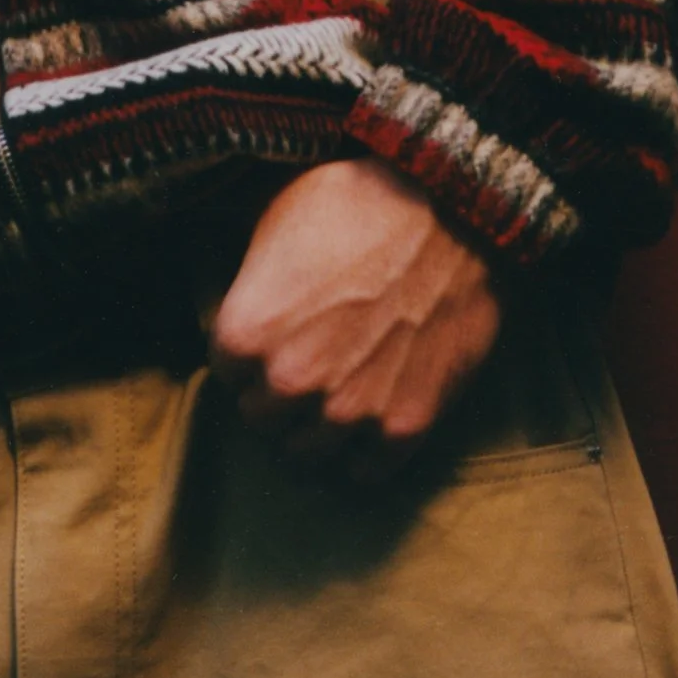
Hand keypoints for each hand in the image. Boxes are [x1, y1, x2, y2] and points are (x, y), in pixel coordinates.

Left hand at [206, 155, 503, 480]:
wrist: (452, 209)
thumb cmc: (361, 204)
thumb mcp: (279, 219)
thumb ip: (252, 284)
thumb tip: (248, 308)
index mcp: (247, 331)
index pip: (225, 373)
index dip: (248, 354)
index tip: (272, 338)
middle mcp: (291, 381)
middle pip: (261, 419)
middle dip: (276, 395)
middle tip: (304, 365)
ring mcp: (349, 410)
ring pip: (306, 454)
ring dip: (315, 429)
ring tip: (333, 396)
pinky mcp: (406, 424)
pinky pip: (366, 474)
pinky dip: (363, 455)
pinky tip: (369, 422)